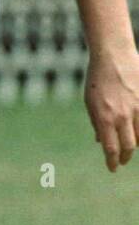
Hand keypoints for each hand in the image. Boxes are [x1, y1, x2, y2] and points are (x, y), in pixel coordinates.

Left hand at [84, 44, 138, 170]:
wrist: (113, 56)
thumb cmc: (97, 79)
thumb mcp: (90, 103)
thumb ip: (97, 123)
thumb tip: (100, 141)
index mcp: (104, 118)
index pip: (110, 148)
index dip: (112, 161)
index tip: (112, 168)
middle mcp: (121, 116)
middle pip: (128, 146)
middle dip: (124, 157)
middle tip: (121, 161)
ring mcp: (137, 108)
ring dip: (134, 144)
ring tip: (130, 147)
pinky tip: (138, 135)